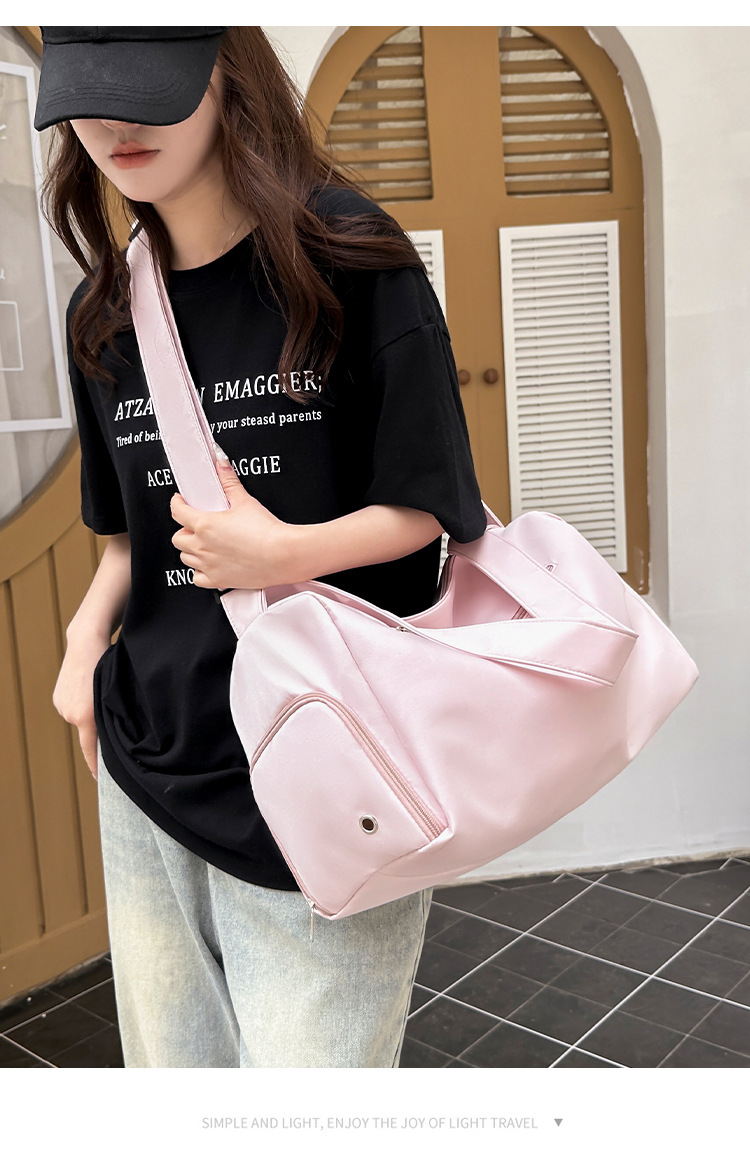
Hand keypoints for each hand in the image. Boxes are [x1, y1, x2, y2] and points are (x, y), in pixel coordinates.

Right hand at [53, 634, 108, 778]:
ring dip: (90, 714)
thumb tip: (116, 736)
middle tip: (112, 720)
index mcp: (86, 717)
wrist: (87, 642)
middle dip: (99, 729)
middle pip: (89, 732)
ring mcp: (61, 705)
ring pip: (82, 719)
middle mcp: (70, 714)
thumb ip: (114, 717)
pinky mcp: (57, 697)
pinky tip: (89, 690)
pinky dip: (82, 704)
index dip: (96, 765)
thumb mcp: (114, 695)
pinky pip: (74, 708)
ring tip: (99, 696)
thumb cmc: (108, 666)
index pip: (91, 749)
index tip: (100, 779)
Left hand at [170, 453, 293, 589]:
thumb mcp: (245, 501)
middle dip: (184, 530)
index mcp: (205, 525)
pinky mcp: (218, 580)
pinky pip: (197, 578)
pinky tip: (209, 564)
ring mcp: (209, 565)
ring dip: (190, 550)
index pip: (177, 512)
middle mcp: (202, 547)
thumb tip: (221, 464)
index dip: (177, 503)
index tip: (180, 502)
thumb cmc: (267, 532)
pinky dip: (199, 571)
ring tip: (202, 543)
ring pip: (185, 558)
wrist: (283, 555)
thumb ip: (229, 481)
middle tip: (195, 525)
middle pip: (178, 538)